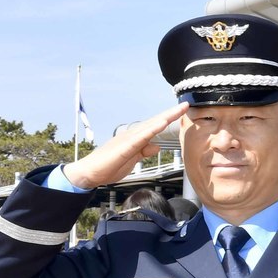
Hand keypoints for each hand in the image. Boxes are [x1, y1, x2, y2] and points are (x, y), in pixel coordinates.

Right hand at [62, 103, 189, 189]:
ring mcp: (128, 139)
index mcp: (137, 138)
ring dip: (165, 118)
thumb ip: (144, 151)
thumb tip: (156, 146)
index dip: (170, 118)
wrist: (90, 173)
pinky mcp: (124, 148)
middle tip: (186, 104)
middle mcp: (133, 135)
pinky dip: (152, 130)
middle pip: (156, 122)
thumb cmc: (110, 165)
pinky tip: (161, 124)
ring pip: (150, 126)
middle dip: (171, 113)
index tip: (183, 111)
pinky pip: (140, 137)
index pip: (156, 126)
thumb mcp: (133, 159)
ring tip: (178, 110)